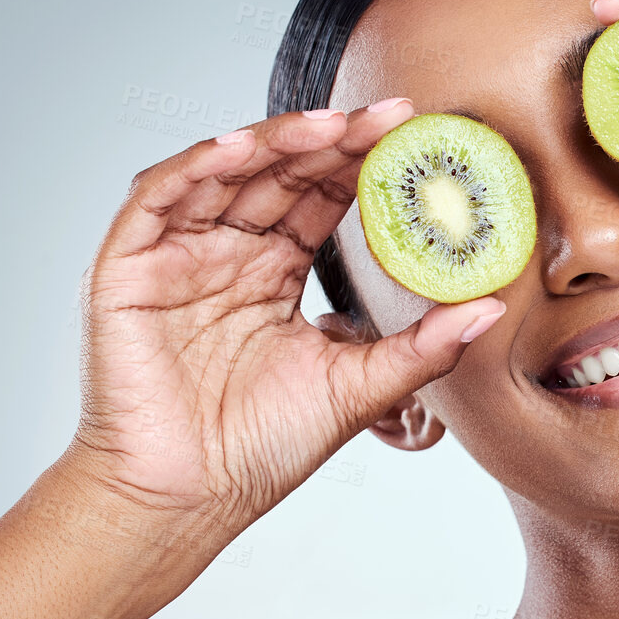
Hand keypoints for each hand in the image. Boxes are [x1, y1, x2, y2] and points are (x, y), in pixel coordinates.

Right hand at [67, 102, 504, 536]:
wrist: (187, 501)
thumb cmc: (260, 449)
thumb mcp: (358, 388)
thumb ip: (422, 346)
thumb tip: (491, 308)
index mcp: (273, 273)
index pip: (320, 197)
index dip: (362, 162)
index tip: (415, 136)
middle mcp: (225, 254)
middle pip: (278, 174)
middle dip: (332, 140)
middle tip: (389, 117)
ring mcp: (174, 257)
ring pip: (222, 173)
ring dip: (273, 142)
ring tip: (330, 126)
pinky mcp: (127, 270)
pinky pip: (156, 200)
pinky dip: (194, 168)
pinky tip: (240, 149)